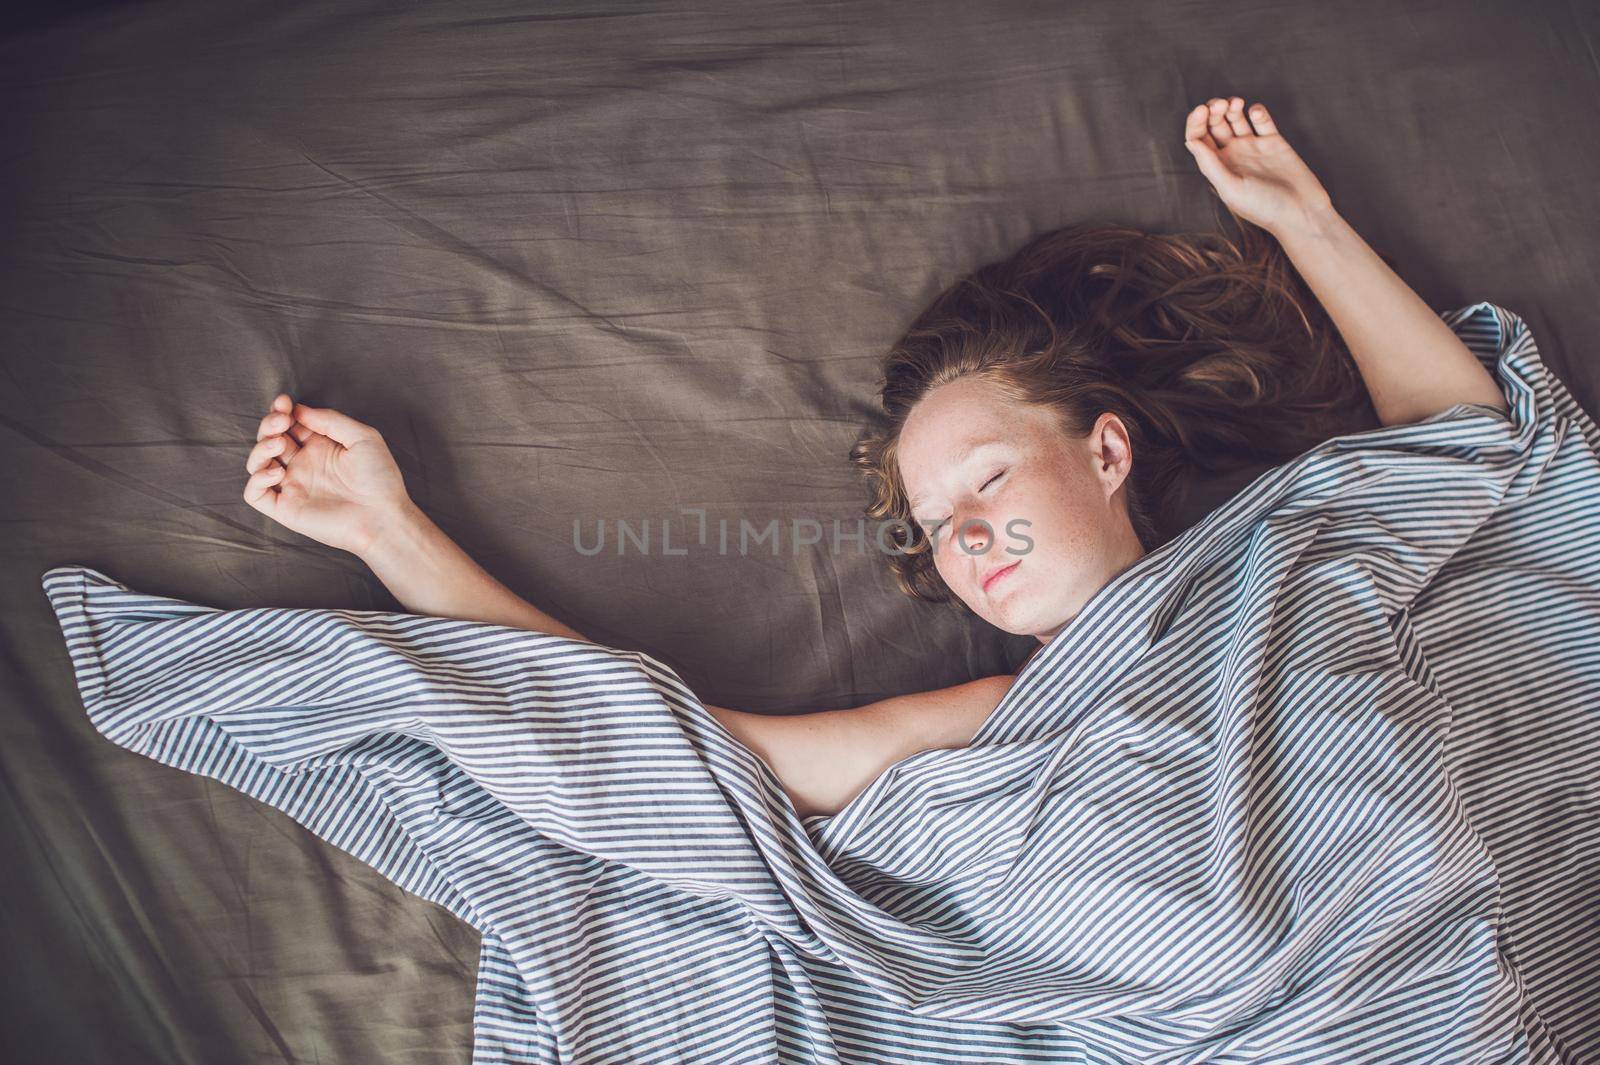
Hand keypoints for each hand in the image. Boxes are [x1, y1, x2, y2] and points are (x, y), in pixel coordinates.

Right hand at [243, 393, 412, 555]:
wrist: (383, 517)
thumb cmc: (380, 478)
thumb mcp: (362, 437)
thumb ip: (330, 420)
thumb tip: (300, 410)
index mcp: (320, 447)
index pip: (289, 425)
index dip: (281, 411)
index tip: (284, 403)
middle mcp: (303, 465)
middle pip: (270, 439)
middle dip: (269, 424)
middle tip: (281, 421)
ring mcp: (293, 486)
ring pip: (258, 463)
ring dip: (260, 448)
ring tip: (279, 444)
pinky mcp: (286, 508)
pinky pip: (255, 494)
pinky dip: (257, 479)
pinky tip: (278, 472)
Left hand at [1183, 97, 1333, 235]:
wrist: (1300, 211)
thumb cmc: (1264, 207)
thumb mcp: (1231, 188)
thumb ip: (1211, 165)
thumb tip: (1192, 142)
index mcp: (1217, 167)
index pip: (1198, 139)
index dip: (1195, 122)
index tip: (1202, 111)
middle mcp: (1232, 155)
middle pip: (1214, 124)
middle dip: (1213, 110)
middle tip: (1220, 105)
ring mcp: (1253, 147)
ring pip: (1236, 118)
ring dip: (1232, 106)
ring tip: (1235, 103)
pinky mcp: (1274, 142)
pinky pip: (1262, 120)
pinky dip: (1257, 111)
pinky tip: (1256, 112)